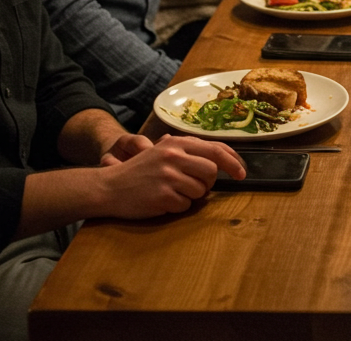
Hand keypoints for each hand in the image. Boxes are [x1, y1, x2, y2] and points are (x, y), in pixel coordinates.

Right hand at [98, 134, 244, 217]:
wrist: (108, 187)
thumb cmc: (139, 171)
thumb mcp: (163, 151)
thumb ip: (189, 150)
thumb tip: (221, 155)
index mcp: (176, 143)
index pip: (215, 149)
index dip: (233, 161)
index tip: (241, 173)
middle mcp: (173, 156)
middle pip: (211, 171)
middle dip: (209, 183)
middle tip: (197, 187)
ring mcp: (168, 176)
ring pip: (200, 190)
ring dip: (192, 196)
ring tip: (174, 192)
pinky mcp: (162, 196)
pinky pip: (185, 205)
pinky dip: (179, 207)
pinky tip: (164, 201)